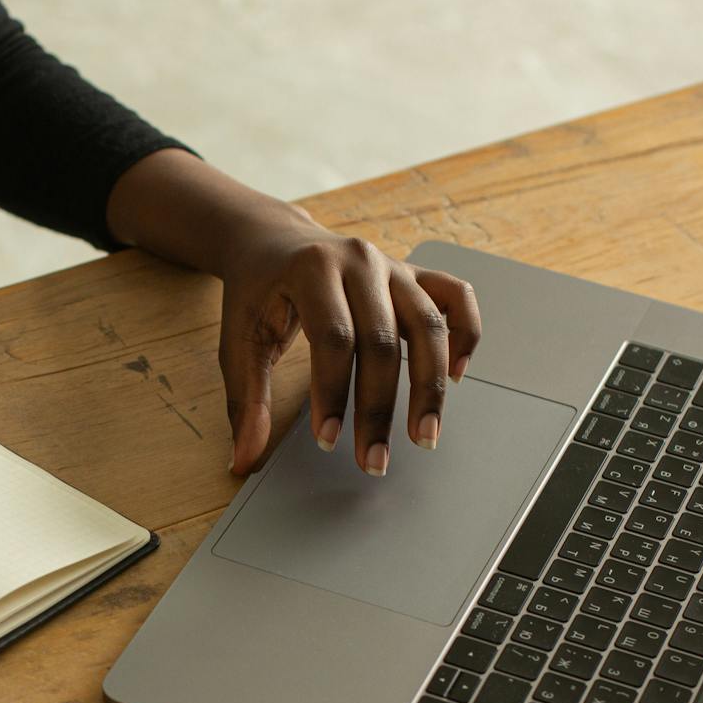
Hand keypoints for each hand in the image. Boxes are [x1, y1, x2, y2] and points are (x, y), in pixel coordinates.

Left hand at [104, 149, 484, 477]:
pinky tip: (456, 374)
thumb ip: (245, 400)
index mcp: (312, 269)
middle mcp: (360, 261)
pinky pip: (456, 297)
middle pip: (383, 340)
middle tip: (374, 460)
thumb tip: (244, 460)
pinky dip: (464, 333)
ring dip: (430, 386)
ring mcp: (393, 265)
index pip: (333, 338)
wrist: (272, 241)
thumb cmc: (256, 293)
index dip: (333, 394)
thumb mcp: (238, 341)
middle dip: (379, 408)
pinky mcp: (413, 274)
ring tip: (424, 436)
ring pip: (428, 324)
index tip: (328, 441)